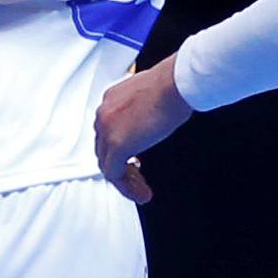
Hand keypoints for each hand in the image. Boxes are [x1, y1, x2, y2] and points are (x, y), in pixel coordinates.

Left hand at [95, 56, 193, 202]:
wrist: (174, 84)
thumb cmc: (172, 84)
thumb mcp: (152, 95)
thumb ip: (143, 110)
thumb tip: (150, 123)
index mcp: (111, 99)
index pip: (107, 130)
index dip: (120, 148)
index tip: (135, 159)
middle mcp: (104, 113)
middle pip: (103, 148)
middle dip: (120, 166)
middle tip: (136, 177)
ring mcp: (107, 129)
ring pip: (106, 163)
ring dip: (124, 179)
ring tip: (140, 190)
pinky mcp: (117, 144)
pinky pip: (113, 174)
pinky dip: (126, 187)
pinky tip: (141, 193)